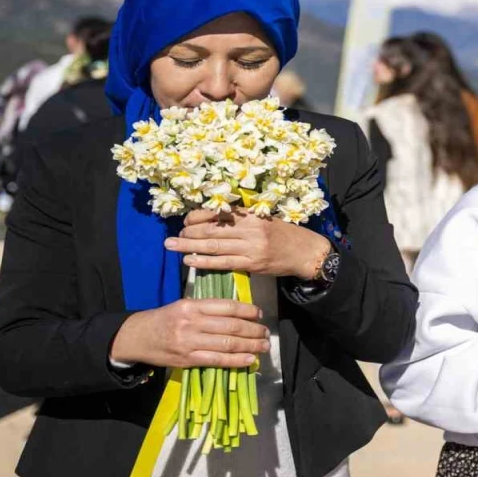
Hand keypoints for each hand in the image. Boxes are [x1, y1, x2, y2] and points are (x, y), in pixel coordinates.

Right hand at [109, 298, 269, 368]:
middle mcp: (192, 322)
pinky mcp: (187, 359)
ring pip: (227, 344)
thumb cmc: (164, 319)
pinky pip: (216, 360)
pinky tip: (249, 359)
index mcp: (192, 305)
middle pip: (231, 326)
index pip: (227, 307)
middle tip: (266, 332)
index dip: (248, 311)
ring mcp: (189, 342)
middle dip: (253, 330)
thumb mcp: (183, 306)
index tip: (259, 314)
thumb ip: (207, 308)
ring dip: (250, 345)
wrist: (137, 337)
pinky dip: (236, 360)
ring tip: (263, 346)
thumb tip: (237, 312)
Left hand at [167, 210, 331, 279]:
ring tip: (172, 246)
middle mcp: (250, 228)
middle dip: (189, 232)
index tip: (185, 220)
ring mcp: (251, 246)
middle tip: (172, 236)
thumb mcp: (265, 219)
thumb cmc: (284, 234)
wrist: (306, 251)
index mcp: (251, 214)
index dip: (198, 216)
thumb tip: (213, 219)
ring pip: (214, 245)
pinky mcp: (253, 263)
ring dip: (190, 246)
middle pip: (212, 229)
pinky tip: (190, 260)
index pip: (218, 213)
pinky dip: (205, 261)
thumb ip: (242, 219)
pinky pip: (223, 262)